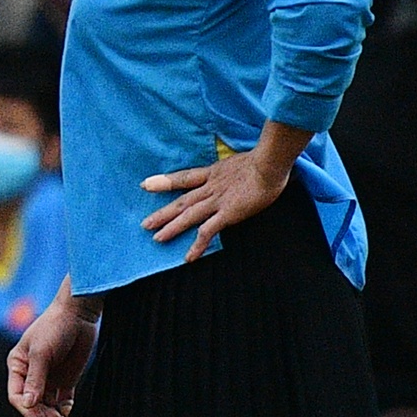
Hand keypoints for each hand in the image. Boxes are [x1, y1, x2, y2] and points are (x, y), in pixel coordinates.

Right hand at [8, 287, 99, 416]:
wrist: (79, 313)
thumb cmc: (54, 326)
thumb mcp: (41, 353)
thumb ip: (35, 379)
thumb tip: (28, 403)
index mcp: (18, 367)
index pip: (16, 396)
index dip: (27, 409)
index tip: (40, 416)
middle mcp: (31, 375)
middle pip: (31, 404)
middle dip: (42, 414)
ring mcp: (49, 378)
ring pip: (47, 405)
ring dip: (54, 415)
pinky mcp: (65, 380)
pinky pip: (62, 401)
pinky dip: (65, 410)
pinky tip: (70, 413)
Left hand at [141, 122, 309, 262]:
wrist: (270, 162)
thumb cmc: (266, 159)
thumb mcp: (243, 161)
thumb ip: (233, 170)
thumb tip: (237, 173)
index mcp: (214, 173)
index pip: (184, 177)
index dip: (164, 182)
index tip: (146, 185)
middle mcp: (211, 187)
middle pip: (181, 201)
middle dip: (162, 213)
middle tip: (145, 224)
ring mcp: (217, 201)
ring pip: (188, 216)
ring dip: (171, 228)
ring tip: (157, 239)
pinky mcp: (227, 213)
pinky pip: (207, 231)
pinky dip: (197, 245)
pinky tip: (188, 257)